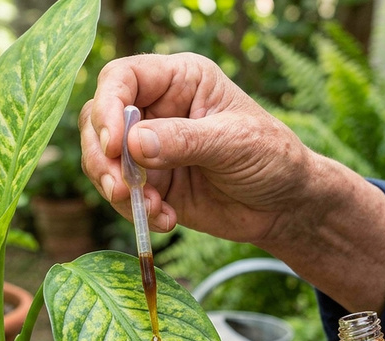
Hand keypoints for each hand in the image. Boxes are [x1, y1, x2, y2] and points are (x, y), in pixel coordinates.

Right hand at [81, 52, 319, 245]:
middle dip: (103, 156)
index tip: (115, 145)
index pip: (122, 77)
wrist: (286, 206)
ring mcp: (150, 148)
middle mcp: (157, 109)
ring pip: (103, 160)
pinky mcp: (151, 184)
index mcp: (180, 79)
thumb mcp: (234, 143)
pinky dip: (135, 212)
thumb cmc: (271, 157)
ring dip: (116, 188)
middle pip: (98, 119)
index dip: (108, 107)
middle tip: (120, 188)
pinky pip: (121, 196)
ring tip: (150, 208)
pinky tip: (167, 220)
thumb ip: (184, 140)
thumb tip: (133, 144)